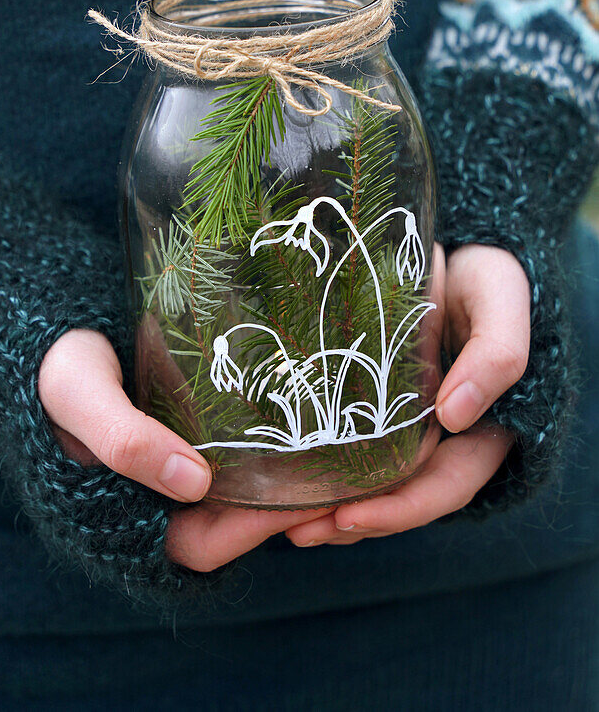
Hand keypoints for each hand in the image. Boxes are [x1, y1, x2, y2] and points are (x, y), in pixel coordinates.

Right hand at [38, 329, 328, 570]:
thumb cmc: (55, 365)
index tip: (307, 498)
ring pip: (239, 493)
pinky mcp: (188, 435)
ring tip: (337, 449)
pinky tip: (304, 422)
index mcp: (125, 512)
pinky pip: (236, 458)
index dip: (254, 530)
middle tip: (343, 473)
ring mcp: (174, 468)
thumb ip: (126, 439)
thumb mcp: (82, 397)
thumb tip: (196, 482)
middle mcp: (155, 499)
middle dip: (287, 506)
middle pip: (232, 524)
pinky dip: (269, 450)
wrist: (42, 328)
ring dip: (285, 480)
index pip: (202, 544)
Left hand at [285, 244, 529, 546]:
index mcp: (480, 426)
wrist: (446, 250)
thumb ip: (496, 353)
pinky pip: (353, 452)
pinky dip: (325, 473)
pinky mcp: (375, 409)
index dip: (401, 509)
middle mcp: (443, 436)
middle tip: (297, 531)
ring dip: (333, 509)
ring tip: (283, 521)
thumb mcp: (497, 297)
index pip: (445, 485)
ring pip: (375, 485)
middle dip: (352, 521)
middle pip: (402, 497)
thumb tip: (455, 416)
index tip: (349, 515)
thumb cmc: (480, 274)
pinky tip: (286, 480)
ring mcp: (408, 426)